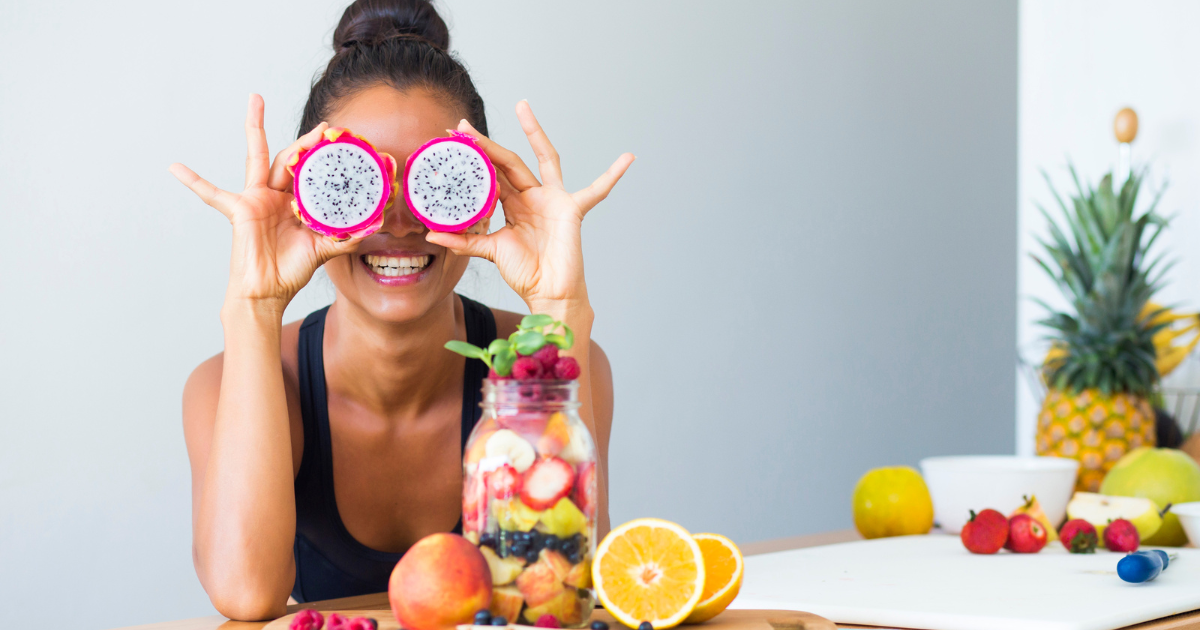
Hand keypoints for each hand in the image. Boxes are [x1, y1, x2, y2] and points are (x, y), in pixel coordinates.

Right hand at [169, 94, 360, 313]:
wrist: (267, 292)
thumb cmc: (290, 270)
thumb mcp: (324, 249)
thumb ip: (346, 236)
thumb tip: (376, 224)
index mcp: (295, 203)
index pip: (311, 174)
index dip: (324, 159)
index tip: (342, 142)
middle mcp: (276, 196)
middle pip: (290, 158)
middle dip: (306, 140)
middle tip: (325, 125)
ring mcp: (256, 199)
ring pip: (257, 157)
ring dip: (255, 128)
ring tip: (255, 100)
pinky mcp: (238, 210)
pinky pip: (212, 194)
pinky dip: (193, 181)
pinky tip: (175, 167)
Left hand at [425, 101, 633, 310]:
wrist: (549, 293)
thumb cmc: (527, 273)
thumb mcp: (491, 252)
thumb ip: (464, 241)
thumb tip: (431, 235)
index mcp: (515, 204)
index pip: (491, 174)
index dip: (473, 158)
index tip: (451, 140)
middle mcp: (533, 196)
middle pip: (509, 161)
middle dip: (487, 144)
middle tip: (462, 125)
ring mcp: (554, 200)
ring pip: (543, 159)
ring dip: (534, 132)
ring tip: (522, 107)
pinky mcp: (573, 210)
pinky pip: (597, 191)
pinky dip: (613, 175)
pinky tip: (628, 158)